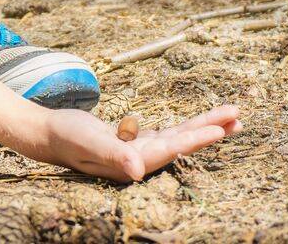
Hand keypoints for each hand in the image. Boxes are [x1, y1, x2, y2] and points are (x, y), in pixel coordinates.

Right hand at [36, 105, 241, 180]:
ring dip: (205, 125)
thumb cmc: (66, 137)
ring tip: (233, 116)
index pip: (171, 150)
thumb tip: (138, 171)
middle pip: (183, 143)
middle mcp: (140, 160)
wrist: (48, 133)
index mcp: (132, 163)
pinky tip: (204, 122)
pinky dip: (187, 124)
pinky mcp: (137, 142)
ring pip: (180, 136)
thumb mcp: (89, 142)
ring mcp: (140, 151)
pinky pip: (170, 131)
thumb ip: (114, 155)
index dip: (195, 140)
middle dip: (211, 130)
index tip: (220, 130)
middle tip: (239, 118)